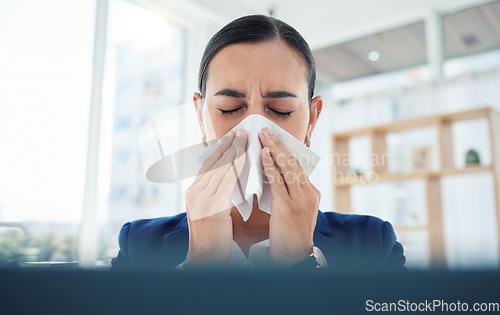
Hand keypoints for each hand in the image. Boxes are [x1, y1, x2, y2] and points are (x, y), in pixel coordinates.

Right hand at [183, 129, 246, 267]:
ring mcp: (201, 199)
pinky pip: (226, 182)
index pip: (207, 165)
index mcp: (193, 193)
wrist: (204, 261)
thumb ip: (218, 195)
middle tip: (239, 130)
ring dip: (233, 150)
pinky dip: (236, 167)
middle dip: (227, 145)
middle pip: (212, 162)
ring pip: (219, 168)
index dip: (219, 150)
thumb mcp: (212, 213)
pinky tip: (245, 157)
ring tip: (244, 137)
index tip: (231, 137)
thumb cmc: (213, 239)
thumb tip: (231, 182)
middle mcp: (195, 193)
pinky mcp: (212, 207)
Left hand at [259, 128, 320, 266]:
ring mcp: (300, 200)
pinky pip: (278, 181)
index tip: (274, 137)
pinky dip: (271, 166)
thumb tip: (272, 174)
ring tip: (263, 135)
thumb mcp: (294, 210)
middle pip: (294, 162)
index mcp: (312, 193)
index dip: (285, 150)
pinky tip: (263, 155)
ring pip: (288, 168)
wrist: (294, 257)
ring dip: (274, 149)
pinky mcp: (288, 207)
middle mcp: (309, 193)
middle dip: (279, 144)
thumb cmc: (290, 234)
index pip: (299, 166)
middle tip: (266, 130)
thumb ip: (288, 192)